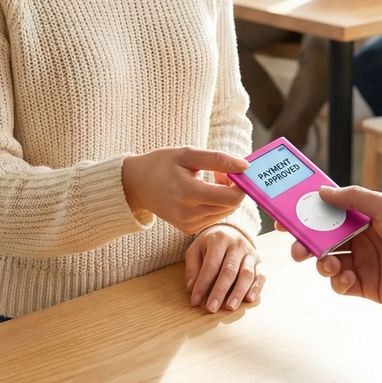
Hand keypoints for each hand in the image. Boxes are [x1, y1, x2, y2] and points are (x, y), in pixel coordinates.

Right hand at [122, 147, 248, 233]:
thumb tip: (245, 166)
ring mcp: (188, 225)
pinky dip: (215, 204)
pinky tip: (203, 192)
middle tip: (219, 172)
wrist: (136, 184)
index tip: (232, 170)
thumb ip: (218, 159)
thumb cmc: (161, 164)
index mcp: (189, 193)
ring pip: (225, 213)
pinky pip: (214, 217)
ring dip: (224, 196)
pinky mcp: (188, 229)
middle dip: (232, 188)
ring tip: (210, 180)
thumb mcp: (188, 153)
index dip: (239, 184)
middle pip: (231, 206)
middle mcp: (189, 214)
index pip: (231, 198)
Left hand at [185, 225, 264, 312]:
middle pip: (229, 271)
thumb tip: (192, 289)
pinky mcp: (259, 261)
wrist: (230, 231)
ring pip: (246, 274)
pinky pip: (260, 275)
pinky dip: (256, 288)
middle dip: (220, 291)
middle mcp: (237, 245)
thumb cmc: (210, 244)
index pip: (211, 265)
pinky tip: (249, 299)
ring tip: (230, 307)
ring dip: (238, 292)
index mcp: (219, 239)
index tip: (196, 301)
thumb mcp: (196, 250)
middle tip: (212, 308)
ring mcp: (250, 253)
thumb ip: (192, 269)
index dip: (203, 284)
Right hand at [289, 185, 381, 311]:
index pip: (328, 211)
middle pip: (321, 238)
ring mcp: (363, 263)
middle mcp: (361, 238)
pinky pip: (341, 285)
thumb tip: (322, 191)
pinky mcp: (367, 286)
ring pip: (327, 262)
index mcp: (364, 216)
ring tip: (329, 263)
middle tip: (295, 247)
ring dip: (321, 262)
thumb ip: (353, 198)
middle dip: (304, 242)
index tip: (284, 214)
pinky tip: (346, 277)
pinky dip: (337, 282)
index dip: (306, 212)